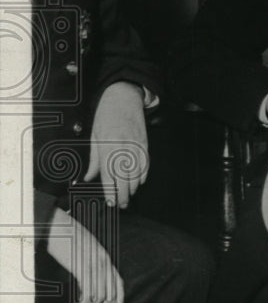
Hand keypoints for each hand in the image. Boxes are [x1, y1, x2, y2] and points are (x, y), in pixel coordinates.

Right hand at [46, 207, 124, 302]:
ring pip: (98, 298)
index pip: (119, 284)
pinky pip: (88, 295)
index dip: (119, 302)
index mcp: (105, 259)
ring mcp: (94, 266)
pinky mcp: (83, 269)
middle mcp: (104, 263)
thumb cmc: (66, 238)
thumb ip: (91, 263)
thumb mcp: (84, 250)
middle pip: (109, 296)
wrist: (56, 225)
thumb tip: (89, 281)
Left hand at [84, 81, 148, 207]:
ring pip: (137, 173)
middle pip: (125, 178)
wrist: (123, 97)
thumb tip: (88, 177)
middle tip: (121, 205)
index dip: (111, 191)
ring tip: (128, 196)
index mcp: (107, 145)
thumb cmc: (106, 115)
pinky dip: (143, 175)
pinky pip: (146, 164)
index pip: (110, 175)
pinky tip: (138, 183)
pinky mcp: (144, 143)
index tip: (111, 202)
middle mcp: (123, 147)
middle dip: (123, 195)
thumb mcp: (94, 136)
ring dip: (133, 187)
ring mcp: (136, 145)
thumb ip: (93, 159)